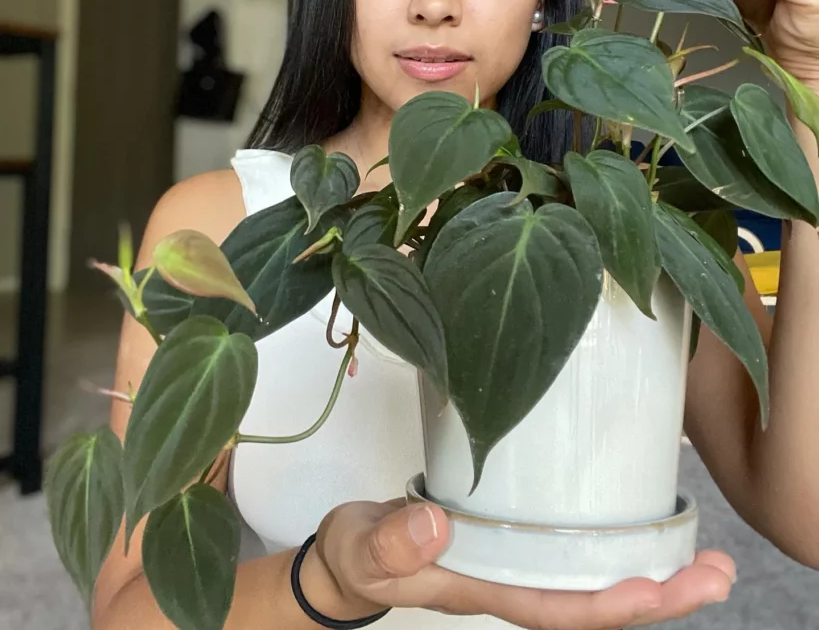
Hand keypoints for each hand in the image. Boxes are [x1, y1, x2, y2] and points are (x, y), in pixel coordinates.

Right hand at [305, 499, 734, 628]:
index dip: (610, 605)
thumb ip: (392, 542)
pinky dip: (616, 547)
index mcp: (485, 589)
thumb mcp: (364, 547)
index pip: (558, 609)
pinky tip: (642, 530)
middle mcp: (514, 583)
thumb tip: (433, 526)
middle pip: (594, 603)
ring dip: (652, 573)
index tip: (658, 589)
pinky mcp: (516, 539)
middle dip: (658, 596)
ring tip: (705, 559)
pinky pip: (577, 554)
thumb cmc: (359, 555)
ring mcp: (518, 564)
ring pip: (594, 580)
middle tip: (717, 575)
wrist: (350, 556)